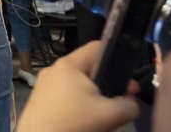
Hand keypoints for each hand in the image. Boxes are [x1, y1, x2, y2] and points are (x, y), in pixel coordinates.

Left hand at [15, 41, 138, 131]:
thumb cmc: (73, 123)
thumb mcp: (111, 114)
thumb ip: (130, 105)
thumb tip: (130, 102)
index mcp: (69, 64)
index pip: (97, 47)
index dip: (117, 57)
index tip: (128, 79)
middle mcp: (54, 70)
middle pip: (89, 68)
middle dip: (108, 82)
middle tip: (123, 100)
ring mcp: (44, 85)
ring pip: (78, 84)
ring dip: (95, 96)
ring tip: (105, 114)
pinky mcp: (40, 100)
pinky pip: (66, 95)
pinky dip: (79, 104)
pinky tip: (86, 120)